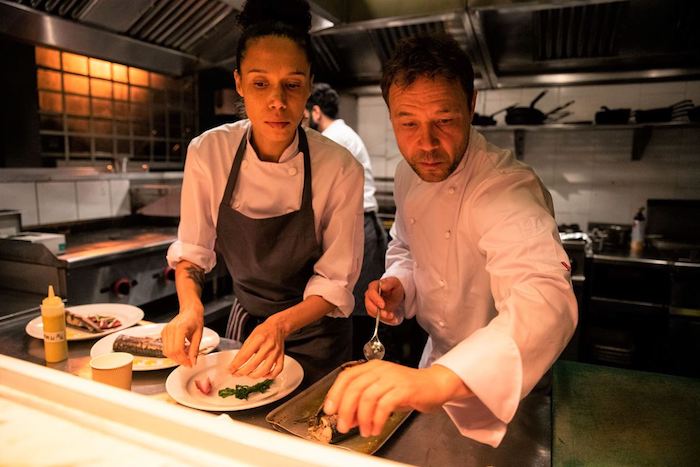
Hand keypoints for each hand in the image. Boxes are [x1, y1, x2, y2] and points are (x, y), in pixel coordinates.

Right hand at [161, 302, 203, 366]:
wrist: (190, 310)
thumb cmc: (195, 320)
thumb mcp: (198, 335)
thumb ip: (194, 349)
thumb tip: (193, 362)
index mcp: (180, 328)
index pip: (178, 349)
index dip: (184, 359)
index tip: (190, 364)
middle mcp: (170, 330)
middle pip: (171, 352)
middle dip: (179, 360)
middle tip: (189, 362)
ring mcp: (165, 331)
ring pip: (166, 352)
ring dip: (176, 357)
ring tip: (186, 355)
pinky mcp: (163, 333)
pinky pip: (166, 348)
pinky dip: (173, 352)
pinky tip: (182, 350)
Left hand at [228, 314, 286, 378]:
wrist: (277, 327)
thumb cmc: (263, 331)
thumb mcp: (251, 336)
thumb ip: (244, 349)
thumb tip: (235, 363)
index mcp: (259, 339)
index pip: (245, 355)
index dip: (236, 365)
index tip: (230, 369)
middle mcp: (268, 346)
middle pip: (254, 364)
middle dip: (242, 372)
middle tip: (236, 374)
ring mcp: (276, 352)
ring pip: (265, 369)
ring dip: (255, 375)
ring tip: (249, 375)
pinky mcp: (281, 357)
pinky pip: (278, 370)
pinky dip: (271, 375)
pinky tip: (264, 375)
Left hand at [323, 361, 471, 436]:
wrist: (435, 385)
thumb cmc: (407, 390)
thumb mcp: (381, 394)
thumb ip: (364, 404)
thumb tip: (348, 419)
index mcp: (372, 367)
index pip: (346, 376)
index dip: (335, 393)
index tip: (330, 410)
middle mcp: (380, 369)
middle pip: (355, 387)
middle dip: (346, 410)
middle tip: (344, 426)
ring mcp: (393, 377)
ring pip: (368, 396)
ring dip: (362, 418)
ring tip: (364, 430)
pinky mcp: (405, 388)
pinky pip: (385, 404)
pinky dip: (377, 419)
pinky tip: (376, 428)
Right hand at [364, 277, 403, 324]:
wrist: (396, 294)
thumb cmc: (394, 287)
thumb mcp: (394, 283)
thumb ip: (389, 283)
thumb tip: (382, 285)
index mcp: (373, 286)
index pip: (371, 293)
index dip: (376, 300)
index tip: (383, 305)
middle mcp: (370, 295)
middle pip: (369, 305)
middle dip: (378, 311)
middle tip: (388, 314)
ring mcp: (371, 304)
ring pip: (372, 313)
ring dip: (383, 317)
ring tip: (393, 316)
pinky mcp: (374, 311)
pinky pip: (377, 318)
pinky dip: (386, 320)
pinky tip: (393, 318)